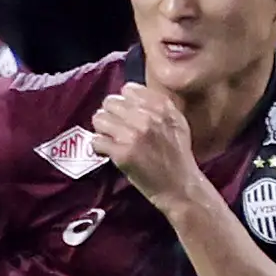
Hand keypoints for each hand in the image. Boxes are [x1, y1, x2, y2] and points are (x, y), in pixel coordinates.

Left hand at [88, 86, 196, 211]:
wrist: (179, 186)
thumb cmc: (177, 156)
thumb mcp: (176, 122)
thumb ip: (158, 105)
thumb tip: (130, 93)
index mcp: (162, 107)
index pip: (128, 89)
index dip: (124, 102)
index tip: (126, 114)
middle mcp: (148, 117)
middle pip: (110, 102)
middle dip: (110, 115)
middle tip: (115, 128)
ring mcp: (134, 135)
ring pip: (99, 118)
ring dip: (102, 130)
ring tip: (110, 139)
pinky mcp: (122, 153)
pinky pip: (96, 140)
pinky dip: (99, 147)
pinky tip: (108, 151)